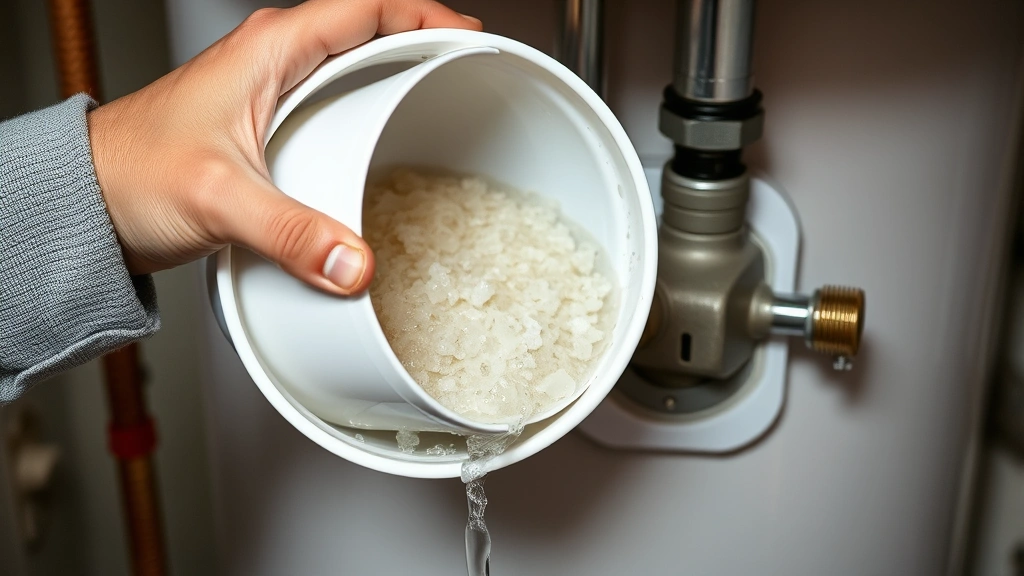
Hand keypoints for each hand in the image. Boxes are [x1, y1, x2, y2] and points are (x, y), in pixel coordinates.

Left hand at [87, 0, 481, 294]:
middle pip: (371, 32)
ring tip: (444, 104)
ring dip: (401, 80)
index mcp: (269, 49)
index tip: (471, 37)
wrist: (89, 202)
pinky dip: (374, 117)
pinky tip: (390, 148)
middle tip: (470, 73)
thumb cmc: (131, 173)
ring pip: (356, 69)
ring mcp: (275, 95)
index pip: (366, 9)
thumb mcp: (218, 198)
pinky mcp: (272, 130)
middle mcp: (275, 62)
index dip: (426, 16)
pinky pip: (339, 108)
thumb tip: (353, 262)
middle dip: (426, 43)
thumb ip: (290, 232)